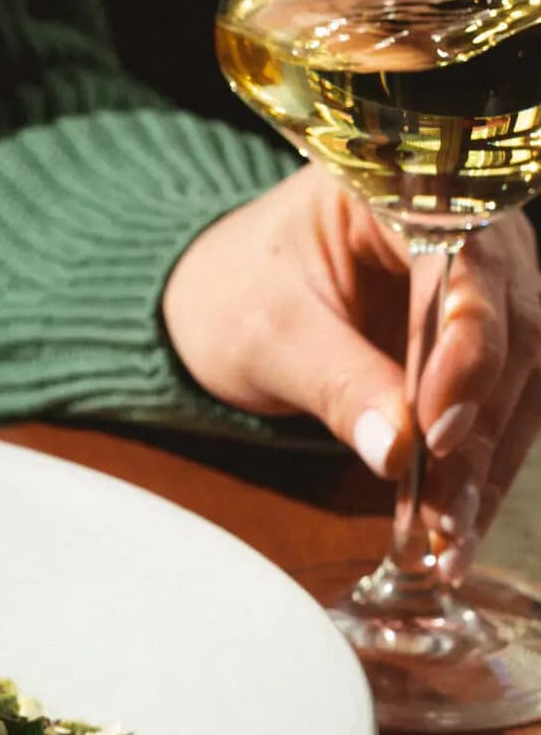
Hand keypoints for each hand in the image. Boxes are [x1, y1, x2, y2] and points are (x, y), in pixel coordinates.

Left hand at [164, 163, 540, 549]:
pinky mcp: (484, 345)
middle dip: (480, 431)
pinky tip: (453, 527)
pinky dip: (479, 470)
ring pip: (522, 381)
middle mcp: (473, 231)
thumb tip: (395, 452)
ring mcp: (488, 288)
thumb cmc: (237, 291)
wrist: (224, 296)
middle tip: (444, 511)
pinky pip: (502, 409)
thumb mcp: (267, 333)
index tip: (437, 429)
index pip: (468, 268)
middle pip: (513, 333)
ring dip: (488, 466)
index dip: (467, 352)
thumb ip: (334, 383)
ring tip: (446, 540)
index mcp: (408, 194)